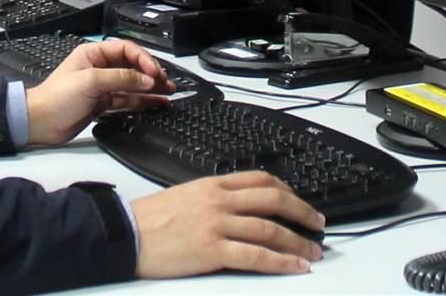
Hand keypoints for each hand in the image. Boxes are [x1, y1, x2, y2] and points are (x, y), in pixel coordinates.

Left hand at [24, 39, 173, 145]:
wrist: (40, 122)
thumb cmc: (56, 97)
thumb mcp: (90, 82)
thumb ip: (120, 78)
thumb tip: (146, 78)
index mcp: (94, 53)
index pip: (126, 50)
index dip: (143, 58)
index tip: (154, 71)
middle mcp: (100, 67)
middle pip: (133, 65)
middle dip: (151, 72)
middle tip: (166, 81)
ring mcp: (102, 86)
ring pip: (133, 83)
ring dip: (150, 87)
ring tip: (168, 91)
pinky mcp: (103, 103)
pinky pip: (128, 98)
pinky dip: (142, 100)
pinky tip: (156, 102)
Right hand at [132, 172, 325, 277]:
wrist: (127, 234)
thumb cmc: (152, 219)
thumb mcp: (186, 194)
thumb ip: (215, 197)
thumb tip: (241, 206)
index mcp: (213, 184)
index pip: (260, 179)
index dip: (288, 190)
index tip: (300, 201)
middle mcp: (220, 200)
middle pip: (273, 200)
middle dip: (302, 212)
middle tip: (318, 224)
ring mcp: (217, 224)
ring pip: (270, 229)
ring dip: (298, 241)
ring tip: (313, 252)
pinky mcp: (213, 250)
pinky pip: (256, 256)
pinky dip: (281, 261)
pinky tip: (295, 266)